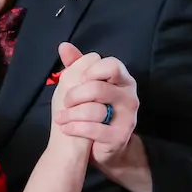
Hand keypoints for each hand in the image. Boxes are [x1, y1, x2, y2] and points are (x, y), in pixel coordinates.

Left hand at [53, 48, 139, 167]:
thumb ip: (77, 65)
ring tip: (61, 118)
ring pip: (94, 110)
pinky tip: (66, 128)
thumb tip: (64, 46)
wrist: (101, 145)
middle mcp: (130, 97)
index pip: (112, 64)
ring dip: (71, 114)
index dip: (90, 71)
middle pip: (98, 87)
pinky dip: (74, 128)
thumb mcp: (83, 85)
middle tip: (66, 102)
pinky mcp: (119, 137)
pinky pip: (92, 129)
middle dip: (74, 95)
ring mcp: (127, 118)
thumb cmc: (92, 110)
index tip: (79, 80)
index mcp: (123, 80)